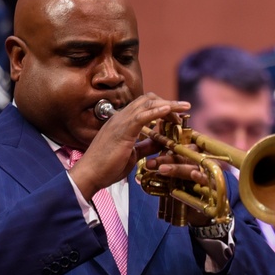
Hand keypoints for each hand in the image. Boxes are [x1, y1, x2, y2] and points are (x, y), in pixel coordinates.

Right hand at [70, 93, 189, 200]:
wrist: (89, 174)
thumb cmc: (107, 167)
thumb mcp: (133, 155)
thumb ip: (146, 146)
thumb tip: (161, 141)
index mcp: (122, 122)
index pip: (144, 107)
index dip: (162, 108)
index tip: (176, 118)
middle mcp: (121, 118)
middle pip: (148, 100)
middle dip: (168, 104)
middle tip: (183, 113)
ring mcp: (121, 122)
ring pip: (148, 104)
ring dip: (169, 105)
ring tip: (184, 108)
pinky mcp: (122, 130)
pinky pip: (142, 116)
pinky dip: (157, 111)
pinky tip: (169, 110)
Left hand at [142, 145, 215, 226]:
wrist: (203, 215)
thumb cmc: (187, 196)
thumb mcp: (173, 185)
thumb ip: (162, 178)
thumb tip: (141, 176)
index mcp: (189, 160)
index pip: (176, 151)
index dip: (162, 152)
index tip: (148, 159)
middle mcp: (199, 164)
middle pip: (184, 156)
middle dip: (166, 160)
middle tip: (151, 164)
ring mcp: (207, 174)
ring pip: (193, 166)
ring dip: (178, 168)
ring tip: (163, 170)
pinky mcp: (214, 186)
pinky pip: (208, 180)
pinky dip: (201, 177)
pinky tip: (195, 175)